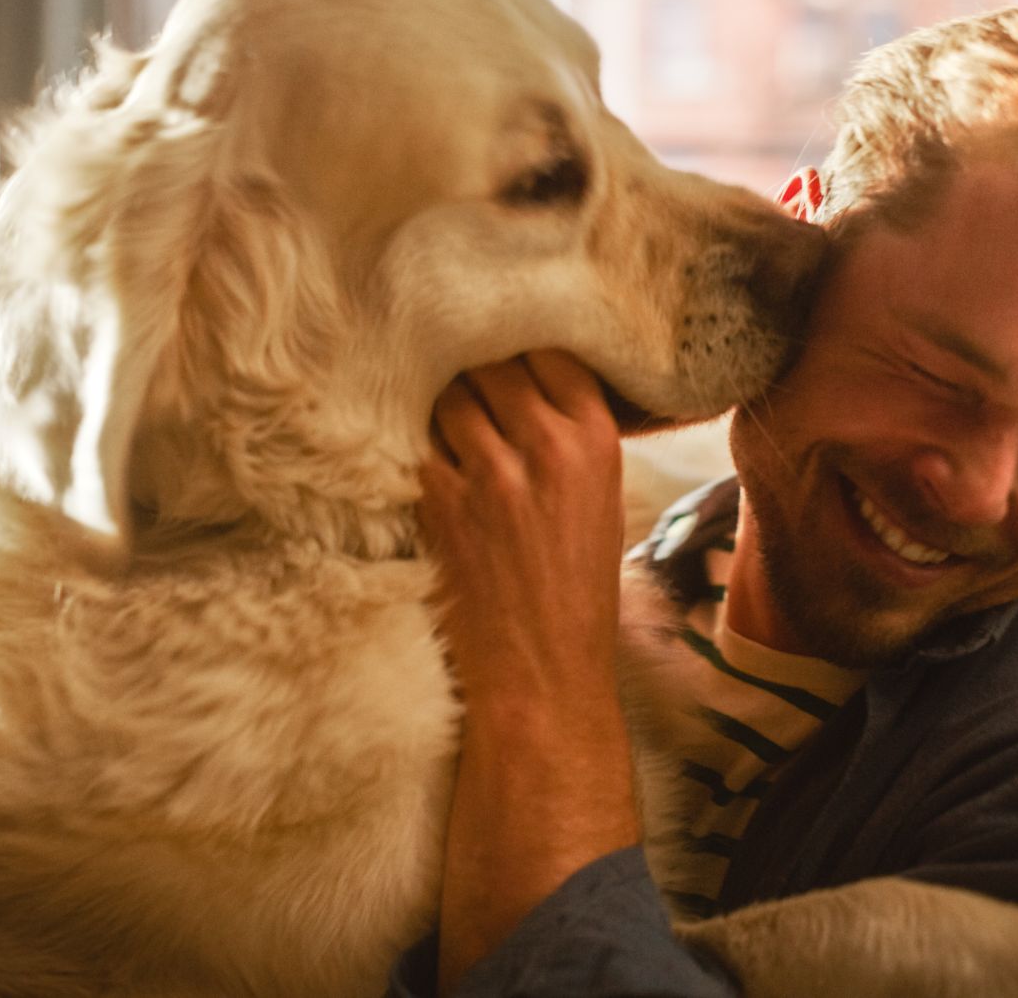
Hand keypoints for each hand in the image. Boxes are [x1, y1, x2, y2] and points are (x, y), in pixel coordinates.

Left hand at [419, 350, 624, 717]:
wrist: (541, 671)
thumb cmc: (575, 588)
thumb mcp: (601, 498)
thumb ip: (569, 435)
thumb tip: (524, 378)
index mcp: (596, 441)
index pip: (549, 350)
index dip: (520, 347)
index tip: (505, 348)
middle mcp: (547, 447)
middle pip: (491, 362)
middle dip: (475, 369)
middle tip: (463, 379)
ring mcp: (490, 475)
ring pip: (449, 396)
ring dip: (443, 405)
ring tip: (445, 423)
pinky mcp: (440, 504)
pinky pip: (417, 443)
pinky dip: (418, 445)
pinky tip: (423, 459)